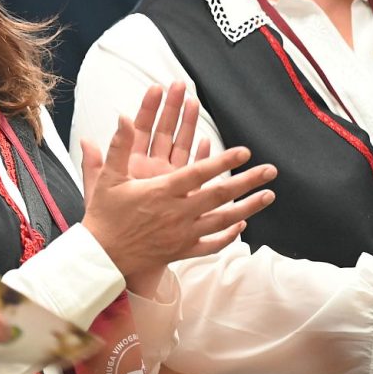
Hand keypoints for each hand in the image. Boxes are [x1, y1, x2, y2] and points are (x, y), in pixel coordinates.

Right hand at [79, 84, 276, 279]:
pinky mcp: (182, 251)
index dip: (223, 160)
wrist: (102, 257)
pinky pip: (212, 244)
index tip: (244, 151)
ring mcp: (183, 234)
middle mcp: (177, 213)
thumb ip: (119, 146)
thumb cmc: (104, 215)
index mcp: (161, 192)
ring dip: (249, 207)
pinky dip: (229, 235)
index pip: (199, 173)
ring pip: (223, 220)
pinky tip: (241, 225)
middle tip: (270, 170)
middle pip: (220, 195)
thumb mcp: (108, 178)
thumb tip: (124, 117)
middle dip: (248, 181)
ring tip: (268, 196)